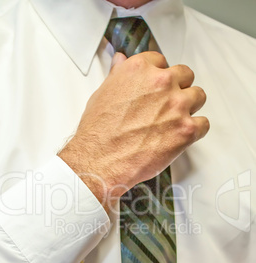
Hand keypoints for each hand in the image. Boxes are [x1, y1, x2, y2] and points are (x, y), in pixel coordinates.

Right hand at [59, 52, 208, 210]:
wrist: (100, 161)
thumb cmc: (98, 132)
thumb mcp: (103, 93)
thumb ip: (118, 75)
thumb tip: (120, 61)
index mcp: (140, 69)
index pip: (161, 61)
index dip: (159, 76)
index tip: (158, 87)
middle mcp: (161, 83)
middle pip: (185, 76)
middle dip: (178, 89)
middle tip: (168, 105)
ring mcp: (176, 106)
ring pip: (198, 96)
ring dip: (189, 107)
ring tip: (175, 121)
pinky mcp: (186, 130)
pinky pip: (204, 124)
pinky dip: (195, 130)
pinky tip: (181, 136)